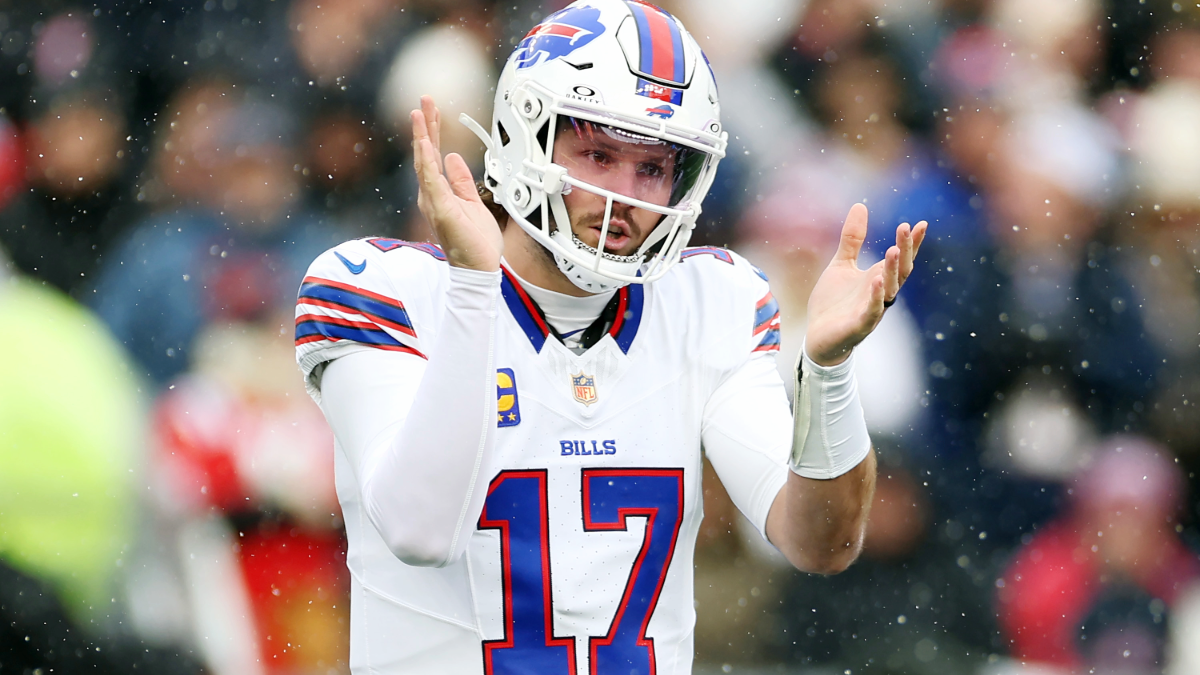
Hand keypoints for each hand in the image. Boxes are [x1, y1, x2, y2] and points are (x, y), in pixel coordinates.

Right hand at [412, 95, 502, 271]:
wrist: (478, 268)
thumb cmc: (475, 242)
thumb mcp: (472, 201)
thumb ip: (460, 180)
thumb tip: (453, 157)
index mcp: (440, 191)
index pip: (434, 155)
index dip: (433, 131)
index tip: (432, 109)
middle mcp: (432, 194)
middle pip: (426, 153)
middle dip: (426, 125)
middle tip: (423, 100)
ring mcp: (434, 201)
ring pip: (425, 162)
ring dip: (423, 136)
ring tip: (419, 114)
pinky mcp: (441, 209)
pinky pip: (432, 180)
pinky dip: (427, 161)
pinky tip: (424, 144)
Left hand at [804, 203, 926, 366]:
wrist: (816, 337)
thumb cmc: (833, 303)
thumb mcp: (841, 264)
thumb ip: (852, 239)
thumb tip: (860, 205)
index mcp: (878, 278)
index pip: (901, 259)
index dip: (911, 243)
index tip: (920, 223)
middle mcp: (881, 294)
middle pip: (900, 272)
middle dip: (905, 250)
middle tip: (906, 227)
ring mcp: (872, 310)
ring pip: (889, 290)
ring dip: (892, 271)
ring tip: (893, 250)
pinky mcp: (858, 325)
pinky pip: (871, 311)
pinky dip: (875, 298)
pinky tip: (876, 281)